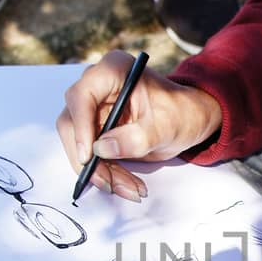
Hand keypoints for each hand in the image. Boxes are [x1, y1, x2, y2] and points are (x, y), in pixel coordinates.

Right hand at [57, 50, 221, 200]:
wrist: (189, 120)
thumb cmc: (182, 113)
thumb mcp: (166, 126)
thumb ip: (137, 137)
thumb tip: (102, 149)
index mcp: (113, 71)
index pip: (82, 96)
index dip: (80, 127)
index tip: (89, 156)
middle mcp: (97, 86)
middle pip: (72, 123)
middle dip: (89, 159)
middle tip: (109, 183)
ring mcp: (93, 108)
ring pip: (79, 143)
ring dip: (99, 170)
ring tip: (128, 189)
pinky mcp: (95, 128)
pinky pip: (90, 153)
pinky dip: (105, 172)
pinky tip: (125, 184)